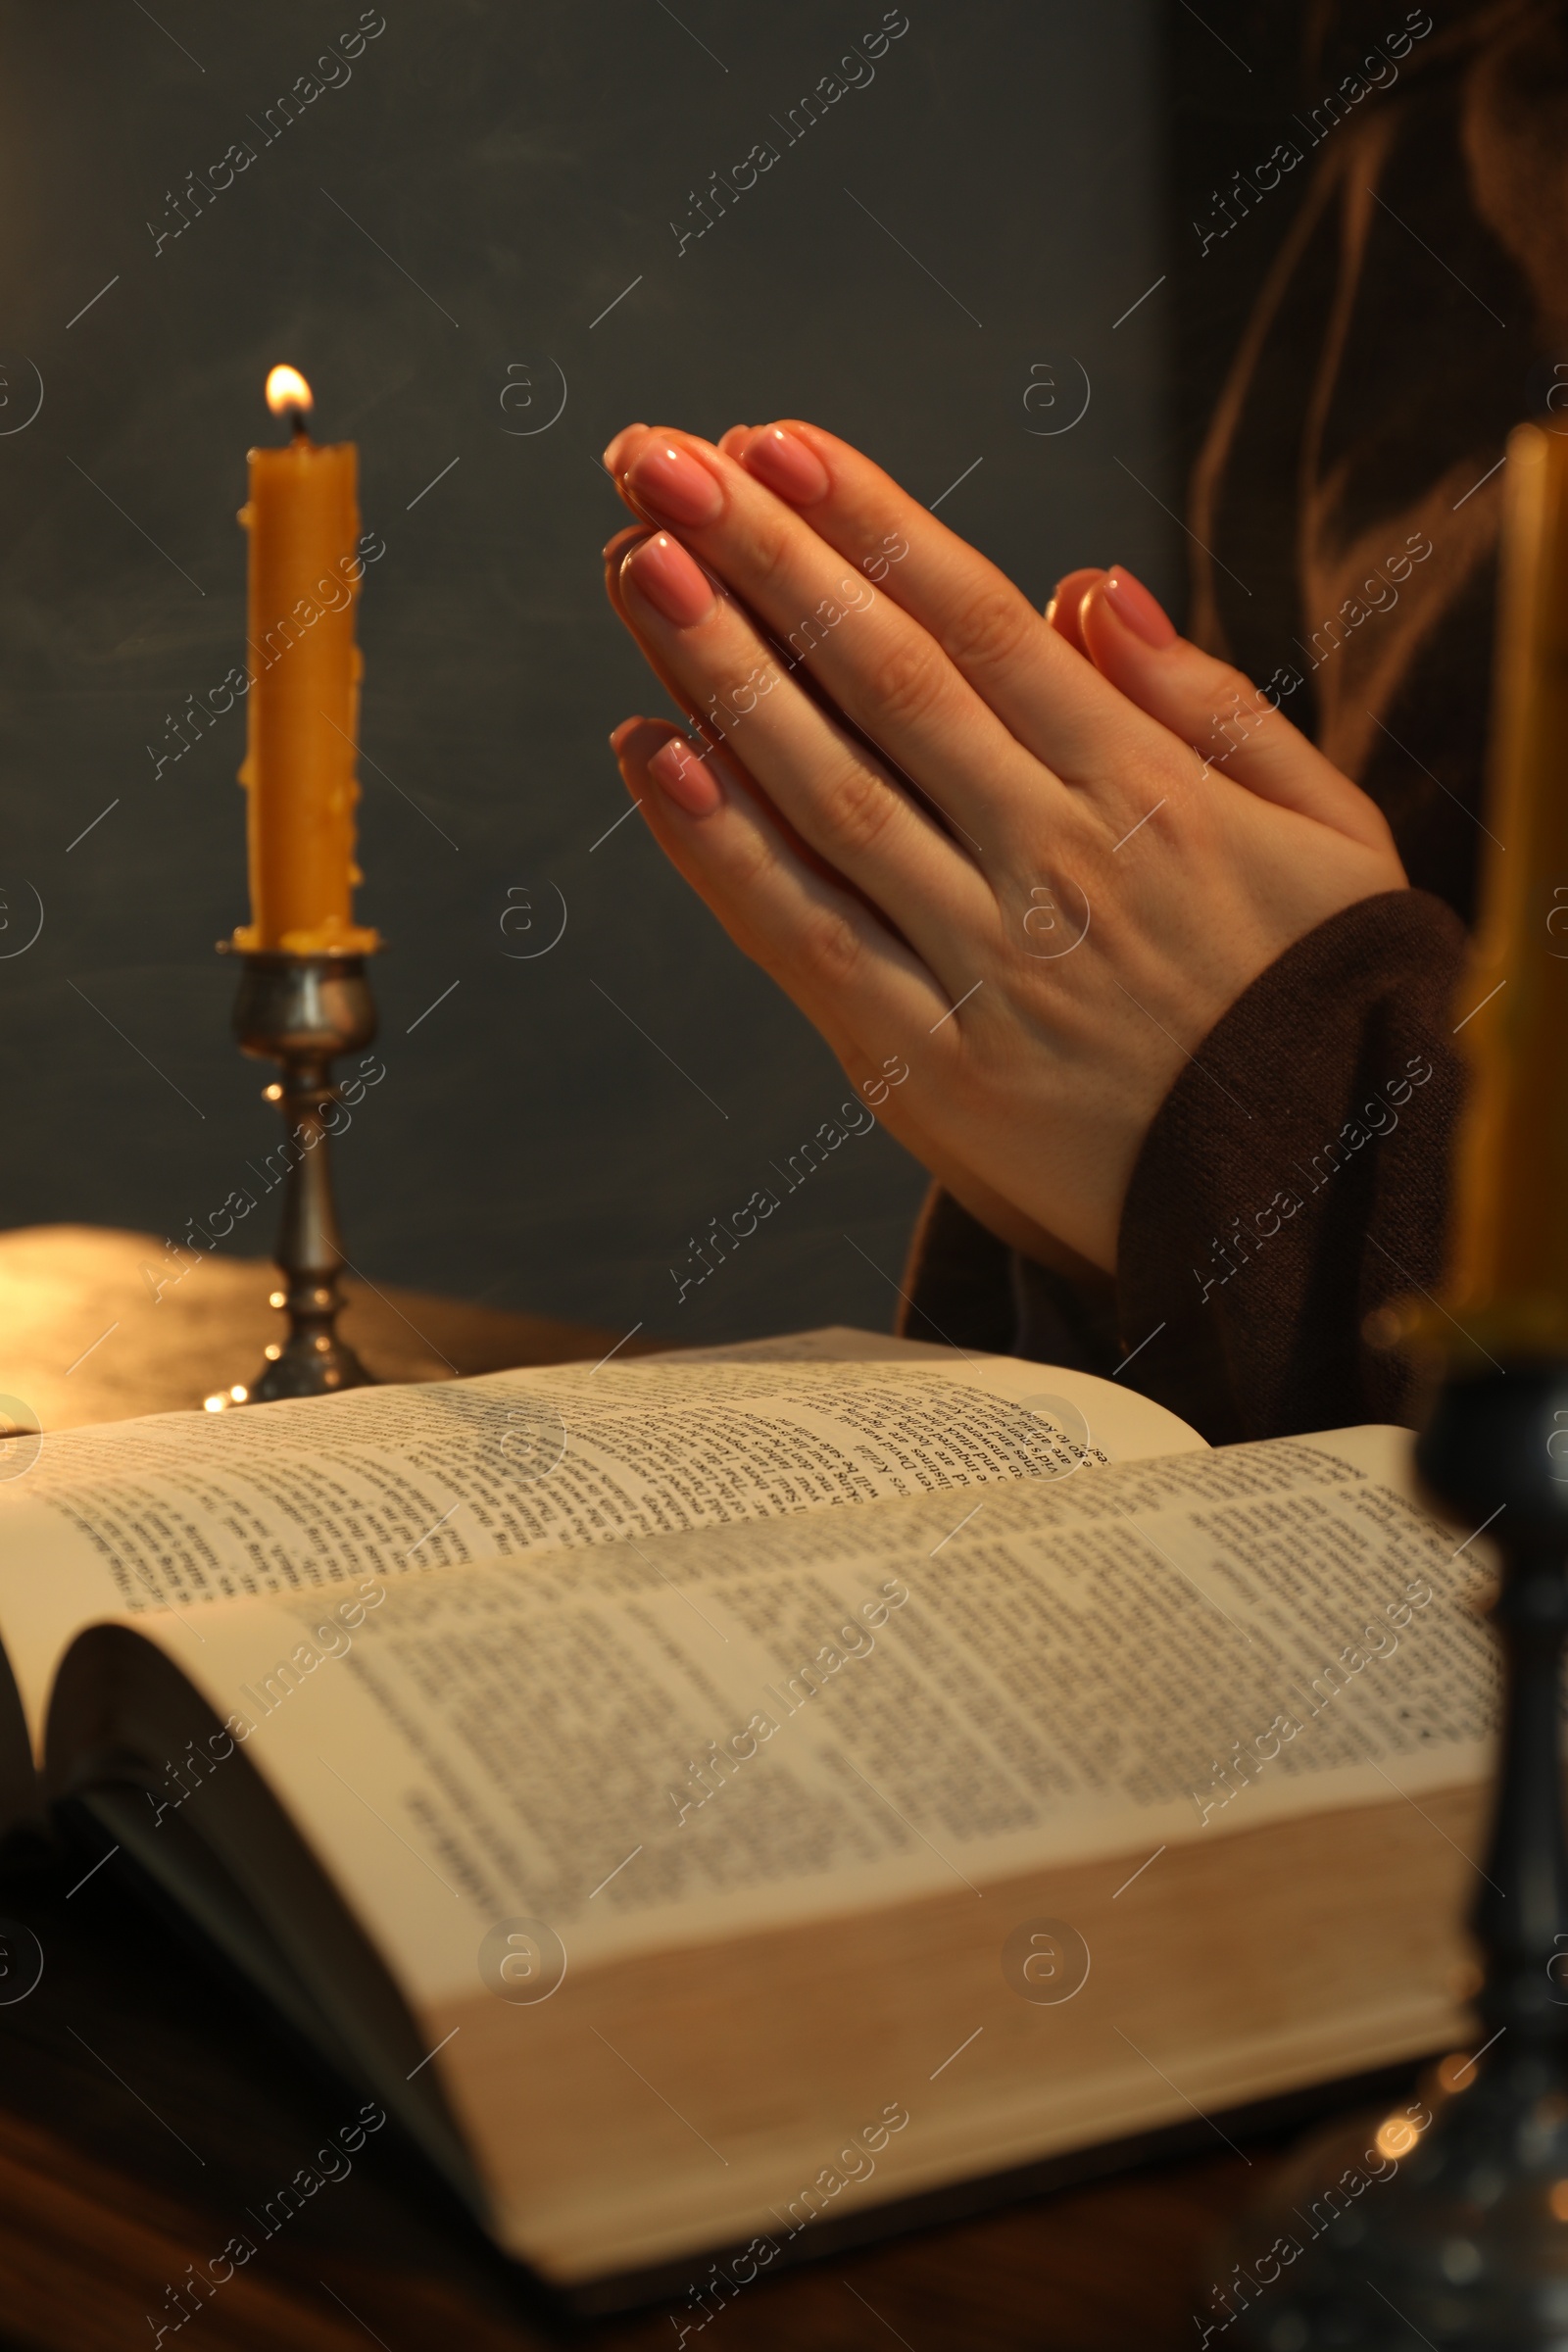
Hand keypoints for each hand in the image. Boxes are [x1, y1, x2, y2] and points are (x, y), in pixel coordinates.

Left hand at [599, 419, 1404, 1273]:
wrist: (1307, 1210)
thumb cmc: (1320, 1004)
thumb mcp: (1330, 837)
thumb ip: (1212, 705)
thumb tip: (1088, 587)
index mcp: (1148, 792)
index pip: (981, 627)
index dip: (867, 526)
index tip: (773, 447)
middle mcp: (1052, 863)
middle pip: (884, 682)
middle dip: (764, 562)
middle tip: (657, 465)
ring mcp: (980, 965)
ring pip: (826, 791)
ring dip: (719, 672)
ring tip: (633, 565)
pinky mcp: (923, 1064)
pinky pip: (803, 937)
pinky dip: (719, 847)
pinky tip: (649, 753)